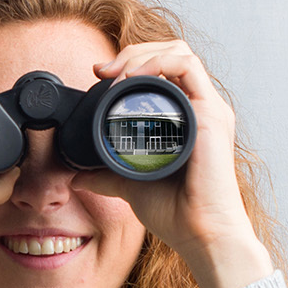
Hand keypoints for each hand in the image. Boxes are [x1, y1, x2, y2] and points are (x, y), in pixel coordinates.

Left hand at [68, 41, 274, 287]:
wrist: (200, 234)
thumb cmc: (178, 214)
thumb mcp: (131, 186)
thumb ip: (106, 176)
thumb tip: (76, 176)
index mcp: (187, 119)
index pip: (165, 70)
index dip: (131, 63)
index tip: (100, 76)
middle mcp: (201, 108)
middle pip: (171, 53)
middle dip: (133, 52)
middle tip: (102, 70)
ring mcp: (209, 109)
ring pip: (179, 52)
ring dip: (142, 54)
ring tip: (115, 72)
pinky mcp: (211, 115)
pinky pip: (187, 68)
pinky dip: (158, 63)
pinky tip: (133, 76)